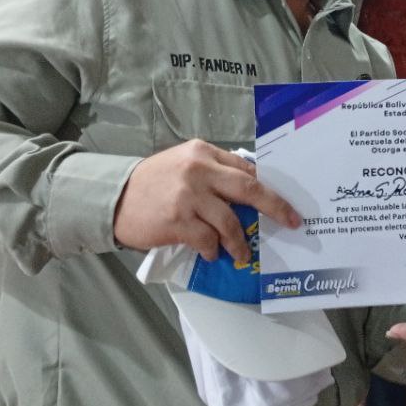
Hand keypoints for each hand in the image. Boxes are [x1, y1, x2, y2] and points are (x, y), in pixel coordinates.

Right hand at [113, 139, 300, 262]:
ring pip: (230, 222)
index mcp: (203, 151)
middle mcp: (199, 169)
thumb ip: (212, 171)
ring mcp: (189, 195)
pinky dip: (214, 250)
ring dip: (239, 242)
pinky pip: (208, 240)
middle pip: (248, 189)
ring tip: (241, 254)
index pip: (246, 168)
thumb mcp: (183, 164)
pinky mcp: (178, 220)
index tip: (286, 203)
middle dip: (275, 207)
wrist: (114, 198)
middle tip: (291, 222)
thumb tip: (250, 190)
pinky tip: (212, 253)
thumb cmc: (152, 183)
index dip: (269, 187)